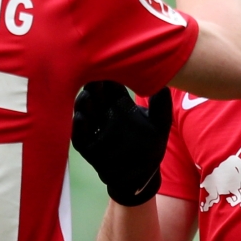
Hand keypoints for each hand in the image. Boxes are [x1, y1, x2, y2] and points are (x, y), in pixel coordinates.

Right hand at [72, 81, 171, 206]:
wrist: (140, 176)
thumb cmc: (149, 146)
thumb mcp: (160, 123)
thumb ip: (161, 104)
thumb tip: (162, 83)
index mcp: (120, 104)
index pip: (111, 85)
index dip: (109, 74)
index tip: (107, 64)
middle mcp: (104, 113)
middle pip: (95, 95)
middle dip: (92, 86)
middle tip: (93, 77)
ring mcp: (94, 128)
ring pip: (84, 111)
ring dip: (83, 103)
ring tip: (86, 96)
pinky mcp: (87, 146)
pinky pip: (79, 135)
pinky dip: (78, 126)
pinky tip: (80, 117)